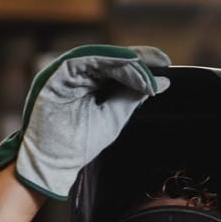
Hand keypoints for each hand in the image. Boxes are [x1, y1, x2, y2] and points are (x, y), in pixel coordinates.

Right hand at [0, 45, 170, 200]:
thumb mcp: (114, 118)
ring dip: (125, 62)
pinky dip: (106, 60)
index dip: (142, 64)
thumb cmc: (78, 144)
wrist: (54, 164)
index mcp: (90, 84)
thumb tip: (162, 82)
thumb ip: (133, 98)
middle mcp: (78, 75)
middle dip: (138, 60)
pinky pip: (82, 60)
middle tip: (161, 64)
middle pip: (111, 58)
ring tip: (147, 71)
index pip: (118, 67)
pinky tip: (127, 66)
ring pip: (100, 57)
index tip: (166, 64)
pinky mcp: (55, 76)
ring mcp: (66, 74)